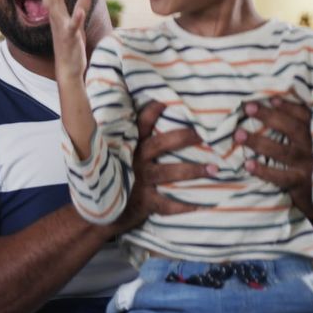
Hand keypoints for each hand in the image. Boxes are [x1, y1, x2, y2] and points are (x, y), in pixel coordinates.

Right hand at [37, 0, 90, 81]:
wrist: (68, 69)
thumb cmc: (72, 47)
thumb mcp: (78, 25)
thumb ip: (80, 8)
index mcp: (58, 14)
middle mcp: (56, 18)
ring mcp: (61, 27)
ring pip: (55, 5)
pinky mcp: (70, 37)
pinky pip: (72, 26)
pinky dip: (76, 17)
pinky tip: (80, 10)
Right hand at [113, 101, 209, 232]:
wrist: (98, 211)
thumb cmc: (115, 180)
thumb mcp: (118, 157)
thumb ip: (132, 144)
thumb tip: (148, 123)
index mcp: (130, 148)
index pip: (140, 124)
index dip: (153, 111)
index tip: (167, 101)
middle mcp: (135, 161)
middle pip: (162, 144)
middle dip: (186, 137)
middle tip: (206, 134)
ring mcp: (140, 181)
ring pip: (170, 172)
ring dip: (194, 170)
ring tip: (214, 169)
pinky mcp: (144, 202)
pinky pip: (169, 204)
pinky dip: (186, 206)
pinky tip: (204, 205)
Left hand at [239, 98, 312, 217]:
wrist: (308, 195)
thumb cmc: (290, 160)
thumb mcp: (289, 140)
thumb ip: (280, 124)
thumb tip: (252, 104)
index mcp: (307, 133)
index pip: (304, 115)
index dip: (289, 105)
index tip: (270, 98)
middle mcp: (309, 147)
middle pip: (294, 129)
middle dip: (270, 117)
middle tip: (247, 108)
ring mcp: (306, 166)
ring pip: (285, 152)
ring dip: (260, 142)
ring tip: (238, 135)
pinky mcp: (300, 184)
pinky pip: (282, 177)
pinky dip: (264, 171)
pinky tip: (247, 165)